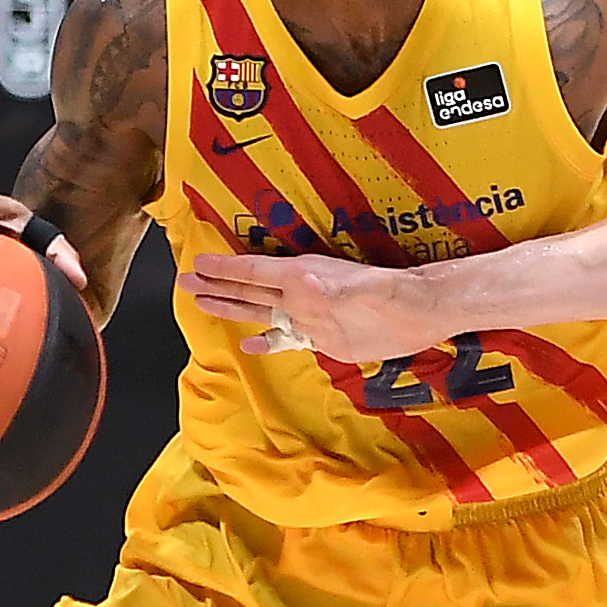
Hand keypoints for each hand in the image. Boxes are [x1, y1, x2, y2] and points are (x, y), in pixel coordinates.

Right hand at [183, 247, 441, 363]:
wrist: (421, 315)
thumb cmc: (398, 297)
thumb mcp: (368, 290)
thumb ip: (334, 288)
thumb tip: (301, 279)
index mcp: (306, 278)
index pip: (256, 272)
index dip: (226, 269)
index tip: (197, 264)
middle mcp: (302, 294)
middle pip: (250, 289)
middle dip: (217, 285)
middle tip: (185, 280)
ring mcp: (311, 316)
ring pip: (262, 310)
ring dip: (233, 306)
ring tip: (202, 302)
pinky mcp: (325, 337)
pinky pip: (287, 339)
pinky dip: (266, 341)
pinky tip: (248, 343)